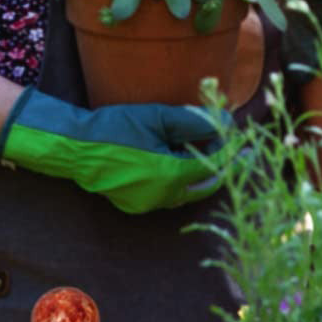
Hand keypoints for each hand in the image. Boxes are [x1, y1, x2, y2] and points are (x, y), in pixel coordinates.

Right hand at [0, 87, 233, 213]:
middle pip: (205, 185)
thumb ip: (194, 121)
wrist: (75, 147)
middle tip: (238, 151)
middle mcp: (163, 196)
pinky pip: (169, 195)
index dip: (232, 153)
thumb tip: (224, 121)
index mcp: (171, 175)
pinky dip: (181, 180)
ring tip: (210, 151)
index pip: (214, 167)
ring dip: (202, 174)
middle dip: (223, 168)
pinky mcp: (136, 204)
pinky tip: (181, 160)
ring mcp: (148, 204)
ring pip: (188, 192)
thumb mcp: (158, 117)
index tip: (246, 142)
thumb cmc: (115, 126)